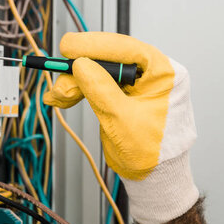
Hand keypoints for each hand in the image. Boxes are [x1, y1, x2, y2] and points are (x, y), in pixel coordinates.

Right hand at [43, 32, 198, 223]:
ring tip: (58, 96)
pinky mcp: (126, 94)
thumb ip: (101, 90)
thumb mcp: (123, 121)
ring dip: (76, 81)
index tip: (68, 47)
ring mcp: (139, 84)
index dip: (95, 45)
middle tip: (58, 80)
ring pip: (101, 71)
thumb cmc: (154, 154)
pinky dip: (81, 89)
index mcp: (165, 74)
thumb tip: (80, 65)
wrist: (156, 178)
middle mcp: (153, 74)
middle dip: (80, 70)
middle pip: (111, 58)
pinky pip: (101, 84)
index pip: (128, 48)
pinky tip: (64, 97)